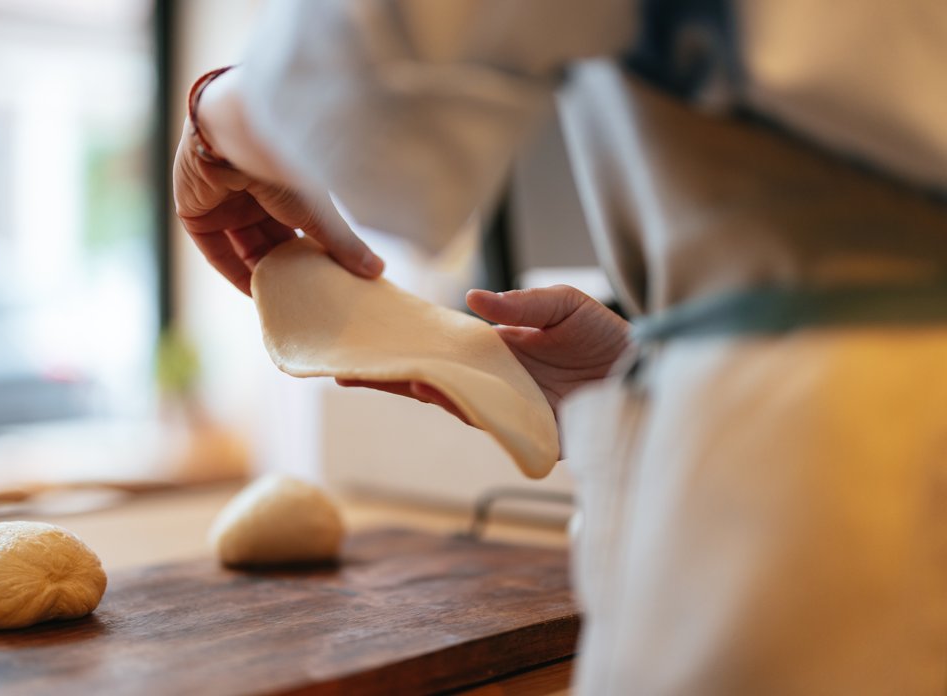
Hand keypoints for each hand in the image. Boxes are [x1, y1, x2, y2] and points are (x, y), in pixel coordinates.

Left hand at [173, 119, 382, 294]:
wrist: (235, 138)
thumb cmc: (282, 166)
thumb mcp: (318, 212)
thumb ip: (343, 244)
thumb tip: (378, 271)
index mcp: (282, 182)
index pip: (297, 224)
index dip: (309, 252)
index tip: (323, 278)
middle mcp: (253, 190)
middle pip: (269, 238)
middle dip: (284, 266)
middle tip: (303, 295)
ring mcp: (222, 201)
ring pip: (242, 245)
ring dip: (259, 271)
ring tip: (281, 300)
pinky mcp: (195, 211)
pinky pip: (213, 248)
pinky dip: (231, 270)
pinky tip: (253, 292)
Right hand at [338, 284, 629, 422]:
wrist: (649, 370)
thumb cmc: (606, 337)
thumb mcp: (565, 305)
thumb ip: (522, 305)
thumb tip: (474, 301)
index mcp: (497, 349)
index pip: (442, 347)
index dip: (408, 343)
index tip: (372, 335)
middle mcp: (495, 380)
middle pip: (435, 378)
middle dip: (393, 375)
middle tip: (350, 368)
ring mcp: (508, 406)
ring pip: (453, 401)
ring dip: (421, 388)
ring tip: (387, 373)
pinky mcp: (529, 431)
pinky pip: (488, 421)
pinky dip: (461, 407)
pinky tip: (436, 390)